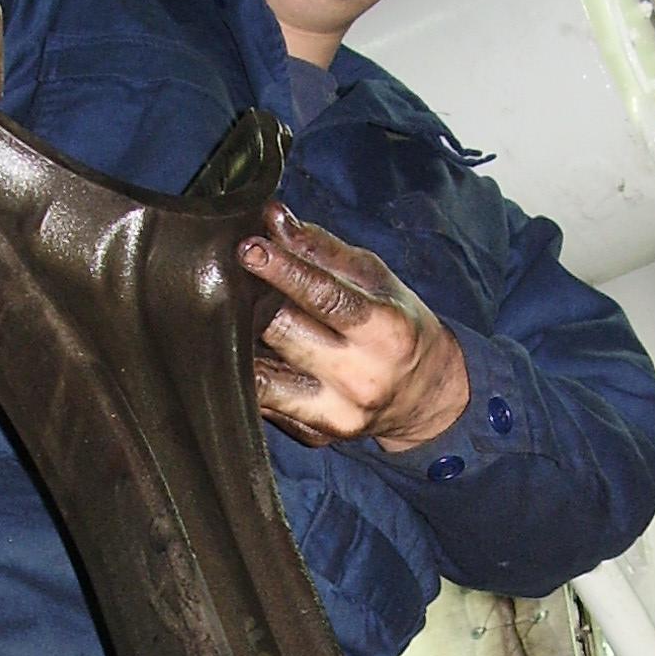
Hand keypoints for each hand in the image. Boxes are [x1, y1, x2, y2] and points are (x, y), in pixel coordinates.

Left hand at [240, 203, 469, 451]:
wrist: (425, 395)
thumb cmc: (398, 327)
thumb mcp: (375, 280)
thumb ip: (323, 251)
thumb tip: (273, 219)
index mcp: (387, 333)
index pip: (327, 298)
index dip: (284, 270)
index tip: (249, 248)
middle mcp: (362, 380)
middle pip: (285, 336)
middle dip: (253, 304)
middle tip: (230, 280)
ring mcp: (337, 415)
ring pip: (263, 380)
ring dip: (240, 347)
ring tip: (229, 320)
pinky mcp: (316, 436)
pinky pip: (265, 405)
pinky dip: (251, 377)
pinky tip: (248, 355)